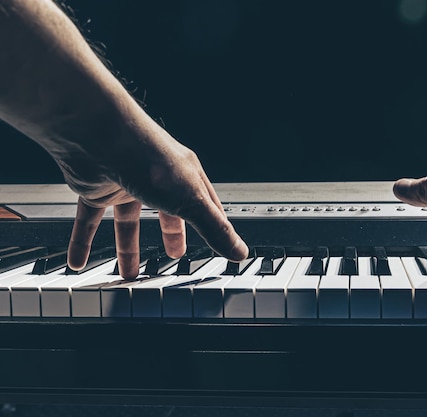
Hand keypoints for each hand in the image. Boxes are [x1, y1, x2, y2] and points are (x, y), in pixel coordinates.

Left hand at [61, 121, 247, 278]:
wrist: (96, 134)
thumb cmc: (148, 157)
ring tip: (127, 274)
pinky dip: (82, 242)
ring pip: (127, 221)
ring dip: (127, 248)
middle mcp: (156, 178)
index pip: (204, 204)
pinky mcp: (96, 188)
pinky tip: (77, 261)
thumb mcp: (190, 200)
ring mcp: (125, 182)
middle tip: (174, 254)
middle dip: (171, 234)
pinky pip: (88, 220)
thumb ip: (214, 230)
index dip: (211, 225)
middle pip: (166, 212)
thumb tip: (239, 251)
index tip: (216, 242)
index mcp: (184, 176)